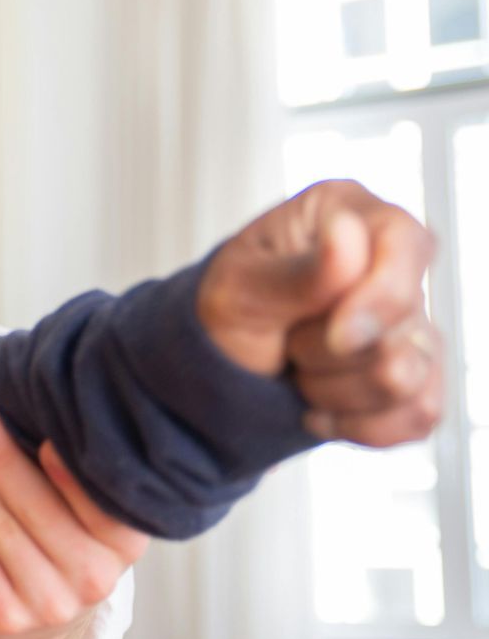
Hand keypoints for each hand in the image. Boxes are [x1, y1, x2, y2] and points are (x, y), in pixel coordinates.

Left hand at [0, 397, 147, 638]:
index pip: (100, 499)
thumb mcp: (85, 505)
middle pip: (37, 506)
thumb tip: (45, 395)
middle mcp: (98, 577)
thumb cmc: (61, 532)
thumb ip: (75, 463)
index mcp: (126, 541)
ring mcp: (52, 602)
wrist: (39, 614)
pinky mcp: (7, 616)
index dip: (68, 469)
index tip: (40, 431)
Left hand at [199, 179, 442, 446]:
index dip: (380, 299)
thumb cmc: (224, 310)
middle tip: (286, 339)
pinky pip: (418, 414)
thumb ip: (298, 273)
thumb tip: (348, 232)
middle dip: (326, 353)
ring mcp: (413, 319)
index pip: (406, 244)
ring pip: (407, 380)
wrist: (218, 365)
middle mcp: (391, 260)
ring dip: (333, 389)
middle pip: (402, 330)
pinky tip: (319, 408)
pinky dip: (358, 424)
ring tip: (298, 365)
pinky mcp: (420, 372)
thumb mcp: (238, 289)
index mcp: (348, 213)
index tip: (337, 336)